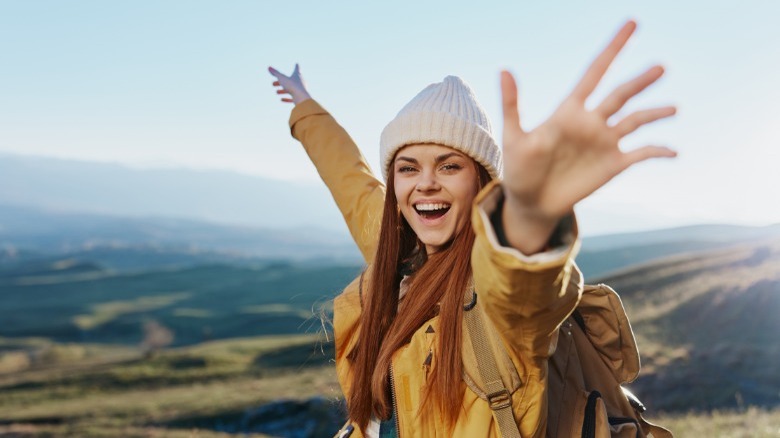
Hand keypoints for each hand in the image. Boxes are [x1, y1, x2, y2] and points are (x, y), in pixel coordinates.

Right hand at [268, 64, 311, 103]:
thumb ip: (275, 73)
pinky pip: (292, 98)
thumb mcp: (282, 78)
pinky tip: (281, 99)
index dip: (296, 66)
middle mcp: (300, 82)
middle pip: (290, 80)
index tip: (297, 64)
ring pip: (291, 89)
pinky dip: (287, 98)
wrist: (301, 97)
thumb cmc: (292, 86)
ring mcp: (300, 90)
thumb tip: (269, 67)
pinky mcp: (300, 98)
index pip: (297, 69)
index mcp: (297, 75)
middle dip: (281, 82)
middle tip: (273, 84)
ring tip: (276, 92)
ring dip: (283, 90)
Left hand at [500, 21, 675, 252]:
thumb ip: (513, 104)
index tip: (632, 23)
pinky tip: (674, 151)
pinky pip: (641, 154)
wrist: (530, 203)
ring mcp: (604, 143)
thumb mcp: (514, 137)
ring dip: (655, 113)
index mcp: (569, 111)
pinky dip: (658, 150)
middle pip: (621, 94)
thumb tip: (504, 69)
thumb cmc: (518, 169)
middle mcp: (591, 122)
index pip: (595, 72)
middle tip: (661, 66)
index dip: (613, 48)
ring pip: (636, 120)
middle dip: (640, 81)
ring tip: (673, 108)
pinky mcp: (613, 165)